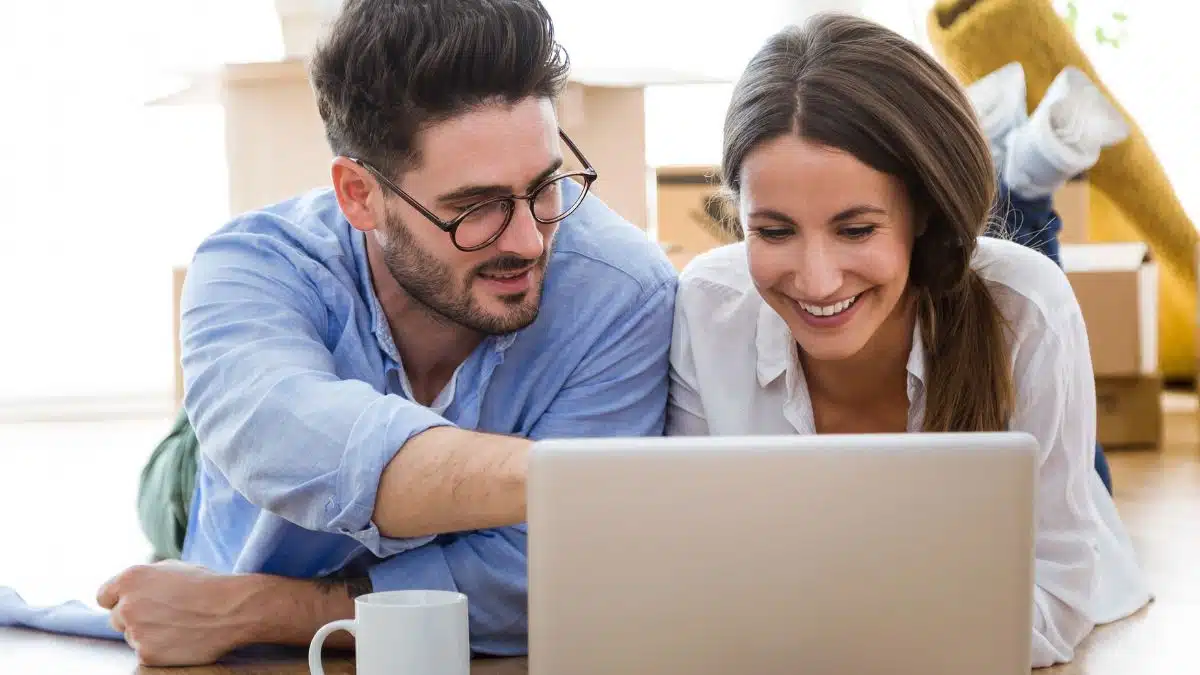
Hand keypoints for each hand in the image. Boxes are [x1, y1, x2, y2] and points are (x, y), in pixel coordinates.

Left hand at [96, 560, 258, 666]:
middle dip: (135, 618)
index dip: (119, 600)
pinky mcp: (146, 654)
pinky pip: (145, 653)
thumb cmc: (207, 585)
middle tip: (164, 615)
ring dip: (149, 633)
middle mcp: (127, 605)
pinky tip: (180, 638)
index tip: (132, 604)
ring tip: (179, 625)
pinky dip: (160, 649)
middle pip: (116, 618)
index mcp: (130, 579)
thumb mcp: (172, 568)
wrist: (232, 609)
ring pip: (132, 636)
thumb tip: (129, 590)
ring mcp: (135, 632)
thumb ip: (144, 579)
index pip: (104, 596)